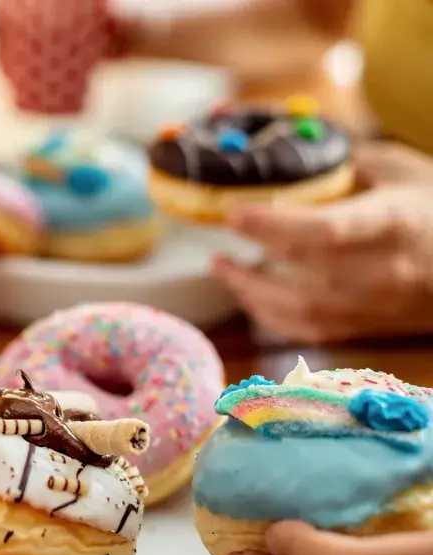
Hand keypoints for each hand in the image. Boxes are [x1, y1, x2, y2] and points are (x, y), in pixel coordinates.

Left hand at [213, 142, 432, 342]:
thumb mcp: (401, 170)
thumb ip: (346, 162)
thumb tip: (287, 157)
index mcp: (393, 223)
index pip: (326, 230)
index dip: (273, 225)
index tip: (234, 214)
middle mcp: (383, 271)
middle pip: (307, 274)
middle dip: (253, 259)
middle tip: (219, 239)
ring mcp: (375, 305)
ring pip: (301, 310)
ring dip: (251, 292)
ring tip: (222, 267)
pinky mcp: (366, 327)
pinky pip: (309, 331)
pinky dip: (270, 316)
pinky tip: (249, 295)